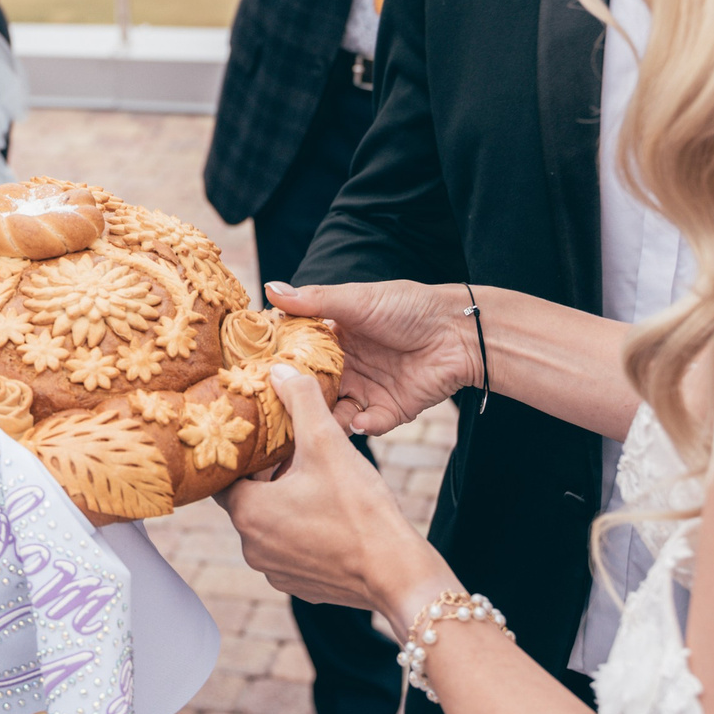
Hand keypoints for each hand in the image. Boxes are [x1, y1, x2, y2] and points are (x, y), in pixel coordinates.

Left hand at [220, 365, 449, 621]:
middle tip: (297, 456)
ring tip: (317, 484)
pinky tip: (331, 515)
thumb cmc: (360, 510)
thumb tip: (280, 370)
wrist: (397, 573)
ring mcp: (275, 571)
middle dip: (269, 478)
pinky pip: (291, 550)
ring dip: (287, 504)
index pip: (226, 477)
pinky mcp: (300, 585)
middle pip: (248, 500)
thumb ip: (302, 401)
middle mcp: (252, 548)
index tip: (265, 441)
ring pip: (271, 526)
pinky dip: (304, 531)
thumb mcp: (328, 443)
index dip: (245, 456)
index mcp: (248, 513)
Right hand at [266, 280, 475, 434]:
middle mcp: (347, 366)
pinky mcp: (389, 411)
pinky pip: (367, 425)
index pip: (299, 354)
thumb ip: (314, 300)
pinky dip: (361, 426)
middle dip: (297, 398)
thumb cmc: (408, 308)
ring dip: (324, 418)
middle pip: (312, 388)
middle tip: (277, 406)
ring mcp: (366, 390)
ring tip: (312, 423)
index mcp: (335, 338)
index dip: (280, 362)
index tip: (256, 370)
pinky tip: (358, 421)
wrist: (457, 332)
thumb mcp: (357, 300)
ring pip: (334, 412)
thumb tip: (269, 287)